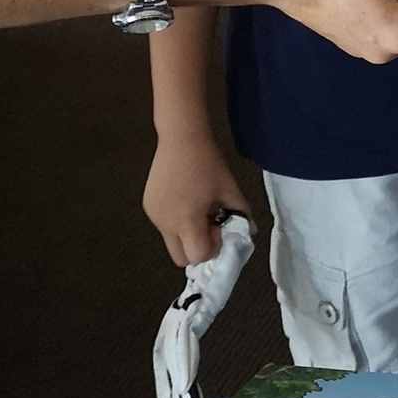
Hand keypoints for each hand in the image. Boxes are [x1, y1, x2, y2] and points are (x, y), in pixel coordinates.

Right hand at [144, 135, 251, 269]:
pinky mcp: (148, 207)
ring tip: (198, 207)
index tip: (218, 227)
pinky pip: (164, 226)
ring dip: (187, 234)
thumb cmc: (208, 163)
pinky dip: (176, 222)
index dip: (212, 248)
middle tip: (209, 226)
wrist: (182, 138)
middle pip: (180, 258)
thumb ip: (242, 215)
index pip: (198, 256)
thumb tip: (249, 232)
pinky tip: (185, 199)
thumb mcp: (230, 190)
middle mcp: (165, 223)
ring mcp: (154, 216)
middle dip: (197, 249)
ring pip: (172, 241)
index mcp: (186, 220)